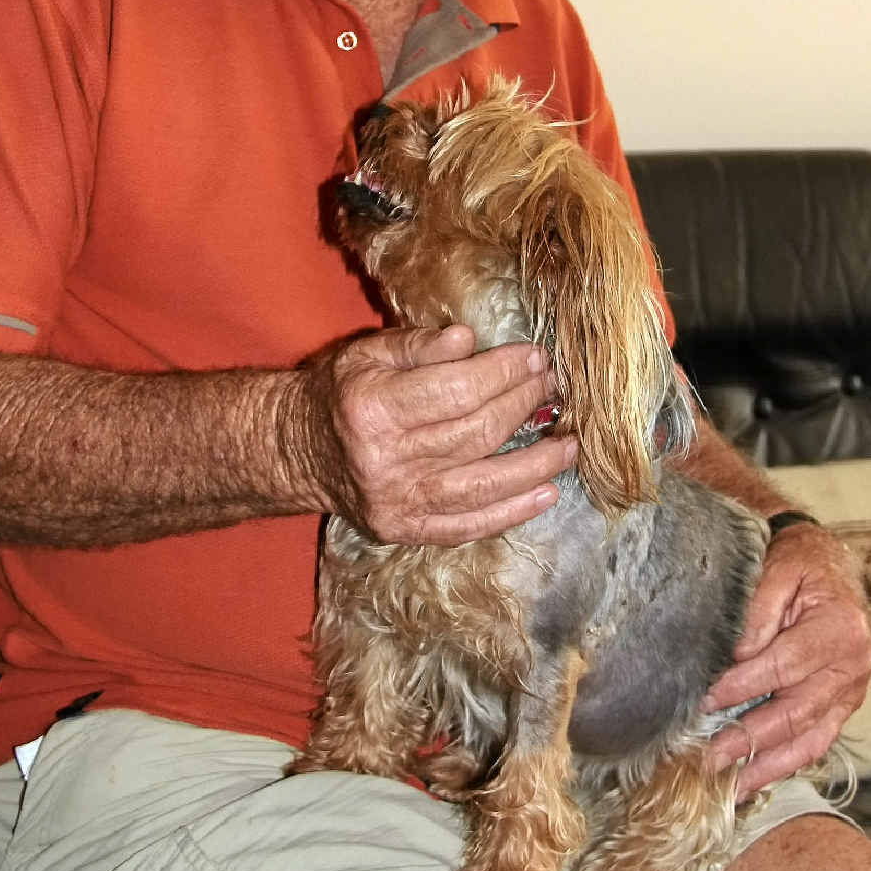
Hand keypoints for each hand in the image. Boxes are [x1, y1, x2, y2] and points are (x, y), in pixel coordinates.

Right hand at [299, 324, 575, 544]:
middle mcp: (386, 459)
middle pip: (476, 433)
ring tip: (570, 444)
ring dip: (535, 465)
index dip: (504, 373)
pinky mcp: (406, 530)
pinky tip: (545, 492)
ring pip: (482, 485)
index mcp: (374, 407)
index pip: (456, 390)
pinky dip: (512, 511)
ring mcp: (398, 501)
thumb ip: (418, 345)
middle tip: (552, 387)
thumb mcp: (367, 353)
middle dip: (524, 406)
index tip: (534, 358)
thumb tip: (470, 339)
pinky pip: (469, 525)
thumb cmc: (342, 393)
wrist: (300, 451)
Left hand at [704, 522, 870, 798]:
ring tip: (730, 786)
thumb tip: (735, 654)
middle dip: (749, 739)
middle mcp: (851, 667)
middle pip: (796, 712)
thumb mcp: (778, 570)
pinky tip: (754, 778)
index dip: (743, 686)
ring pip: (809, 739)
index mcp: (838, 629)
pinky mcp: (842, 707)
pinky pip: (816, 742)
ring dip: (767, 765)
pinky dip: (784, 764)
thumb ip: (758, 610)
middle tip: (709, 759)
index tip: (705, 701)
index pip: (784, 666)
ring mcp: (849, 692)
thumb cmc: (800, 567)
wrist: (830, 567)